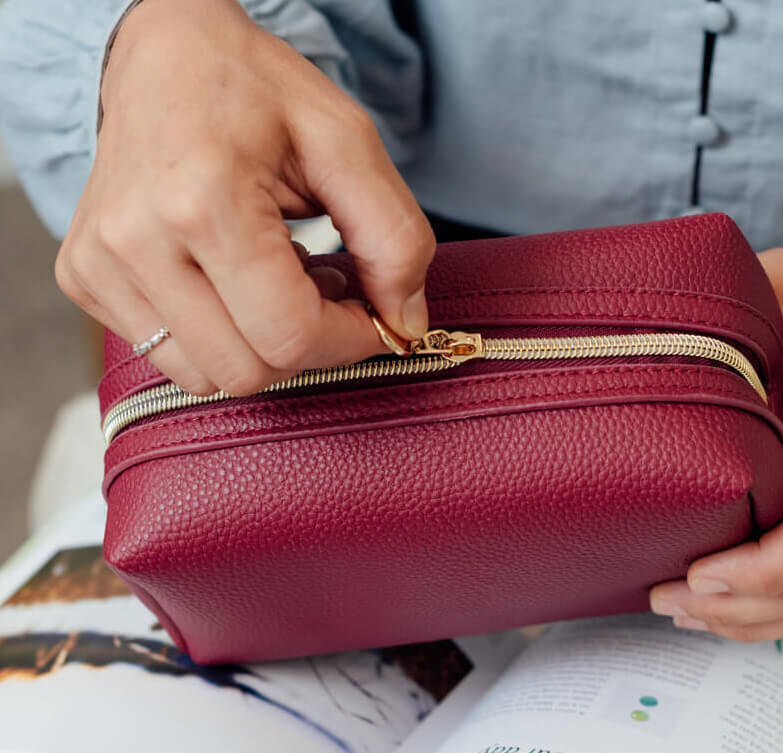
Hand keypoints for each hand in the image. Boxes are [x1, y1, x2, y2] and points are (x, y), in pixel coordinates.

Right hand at [55, 0, 434, 396]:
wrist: (162, 52)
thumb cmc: (254, 91)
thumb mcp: (347, 143)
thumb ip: (395, 239)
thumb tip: (405, 324)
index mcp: (203, 202)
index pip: (291, 337)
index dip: (349, 339)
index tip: (370, 312)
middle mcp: (137, 242)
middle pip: (248, 372)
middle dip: (306, 346)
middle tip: (322, 288)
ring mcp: (101, 265)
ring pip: (206, 377)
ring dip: (258, 347)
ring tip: (275, 280)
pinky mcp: (85, 278)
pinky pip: (168, 357)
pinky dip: (215, 337)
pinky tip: (230, 281)